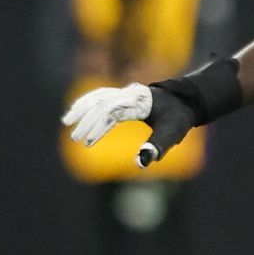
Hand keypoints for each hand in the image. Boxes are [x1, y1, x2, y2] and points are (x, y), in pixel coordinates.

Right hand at [62, 83, 198, 167]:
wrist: (185, 102)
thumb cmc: (178, 119)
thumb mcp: (172, 133)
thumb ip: (157, 146)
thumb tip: (141, 162)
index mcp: (141, 102)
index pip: (113, 112)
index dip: (98, 127)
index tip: (87, 143)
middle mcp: (132, 94)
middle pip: (103, 103)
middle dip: (88, 121)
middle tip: (76, 139)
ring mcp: (127, 91)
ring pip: (99, 96)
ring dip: (83, 108)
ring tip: (68, 122)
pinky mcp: (124, 93)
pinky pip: (102, 95)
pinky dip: (88, 101)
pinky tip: (77, 110)